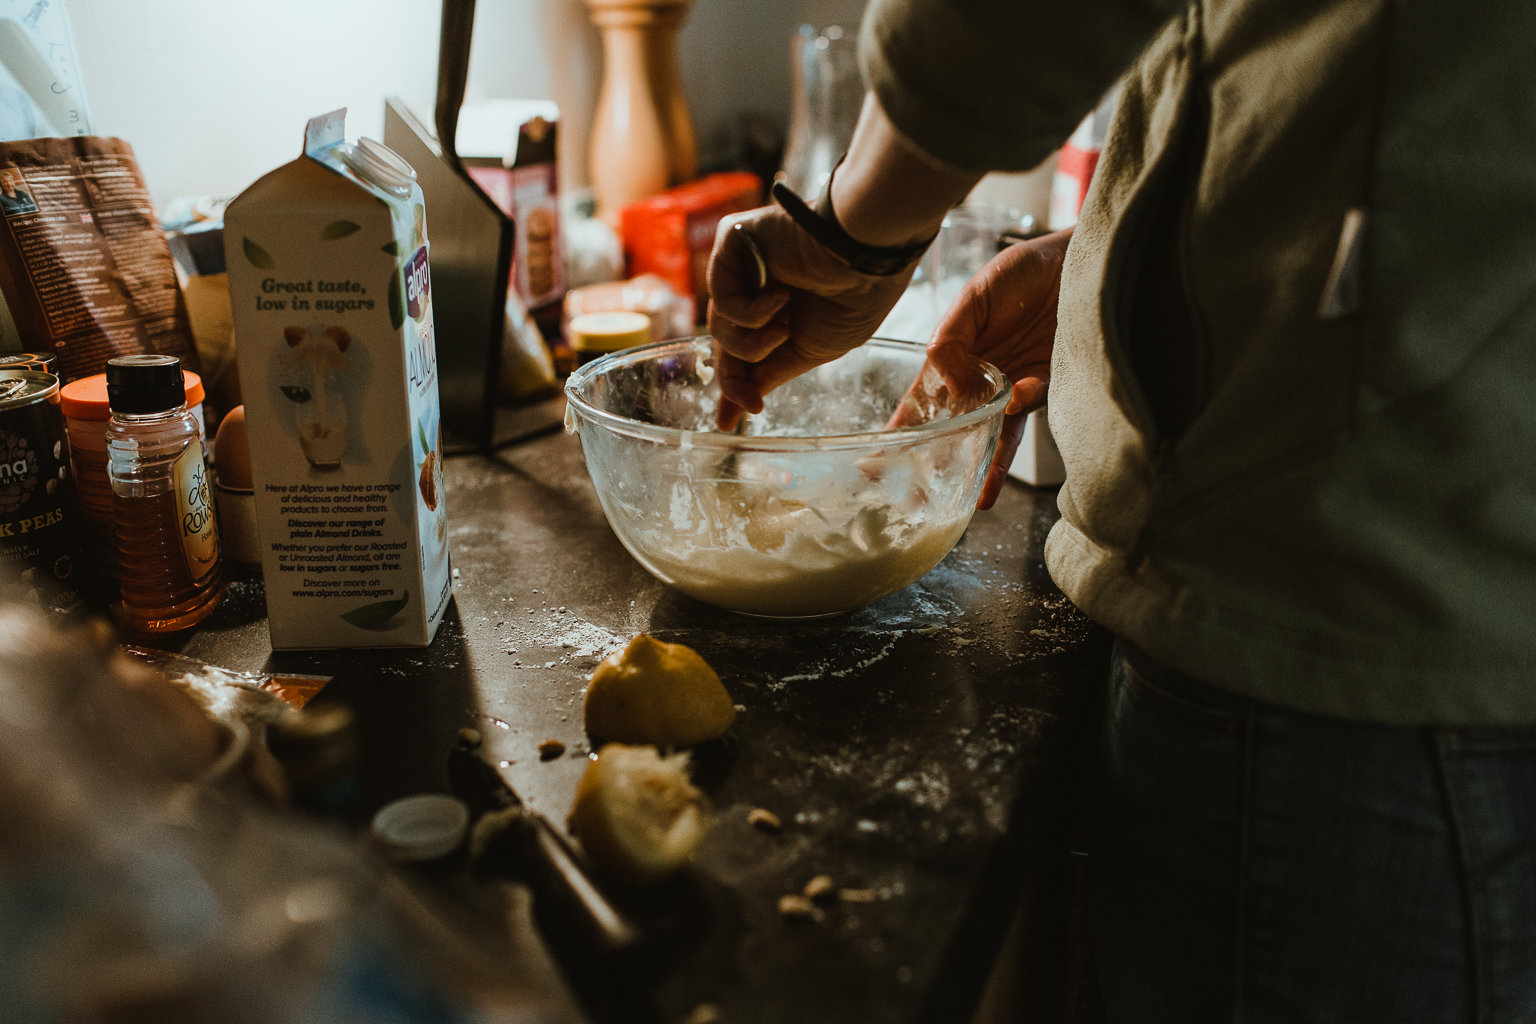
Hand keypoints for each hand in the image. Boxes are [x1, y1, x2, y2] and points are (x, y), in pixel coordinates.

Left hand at [705, 204, 913, 429]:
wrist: (866, 258)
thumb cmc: (855, 300)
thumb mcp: (810, 350)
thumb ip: (772, 370)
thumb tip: (746, 404)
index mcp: (781, 309)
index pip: (744, 351)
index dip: (735, 386)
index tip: (728, 422)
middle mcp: (759, 285)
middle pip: (726, 342)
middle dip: (735, 377)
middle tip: (751, 403)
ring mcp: (744, 264)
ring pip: (720, 327)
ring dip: (752, 343)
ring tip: (785, 331)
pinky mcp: (732, 241)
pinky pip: (721, 297)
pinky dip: (750, 312)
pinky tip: (782, 298)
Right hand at [897, 228, 1071, 509]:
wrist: (1073, 262)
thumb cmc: (1020, 273)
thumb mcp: (975, 296)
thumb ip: (954, 336)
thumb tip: (945, 377)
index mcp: (953, 361)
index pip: (920, 403)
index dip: (900, 430)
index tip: (877, 462)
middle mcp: (981, 381)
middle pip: (956, 431)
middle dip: (940, 464)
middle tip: (921, 499)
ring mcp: (1015, 387)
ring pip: (996, 434)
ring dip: (989, 463)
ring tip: (980, 495)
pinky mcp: (1049, 384)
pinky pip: (1031, 403)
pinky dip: (1022, 402)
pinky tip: (1016, 396)